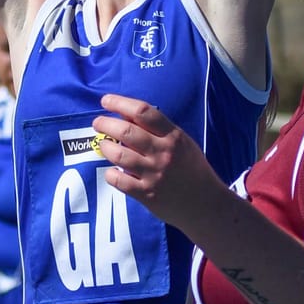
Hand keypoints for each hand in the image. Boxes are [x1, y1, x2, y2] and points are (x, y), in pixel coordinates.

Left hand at [93, 93, 218, 217]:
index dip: (120, 103)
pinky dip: (110, 174)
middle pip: (126, 131)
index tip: (106, 100)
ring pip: (118, 155)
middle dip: (106, 124)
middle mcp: (163, 153)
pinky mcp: (147, 194)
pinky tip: (112, 171)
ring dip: (105, 147)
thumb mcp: (182, 143)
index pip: (143, 112)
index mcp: (173, 136)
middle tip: (98, 123)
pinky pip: (119, 181)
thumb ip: (158, 130)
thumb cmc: (191, 169)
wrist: (205, 203)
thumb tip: (127, 115)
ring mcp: (154, 174)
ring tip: (103, 145)